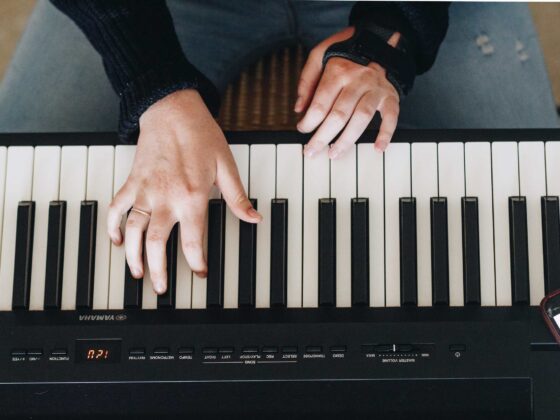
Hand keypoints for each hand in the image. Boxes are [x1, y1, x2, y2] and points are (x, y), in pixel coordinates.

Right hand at [107, 89, 260, 293]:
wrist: (172, 110)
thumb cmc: (200, 136)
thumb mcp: (226, 166)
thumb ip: (238, 197)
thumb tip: (254, 218)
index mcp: (192, 197)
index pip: (194, 242)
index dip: (197, 263)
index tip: (200, 273)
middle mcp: (166, 199)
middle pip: (158, 245)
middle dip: (159, 271)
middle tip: (161, 288)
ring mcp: (145, 192)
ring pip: (134, 232)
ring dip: (134, 257)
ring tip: (138, 273)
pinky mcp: (132, 182)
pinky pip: (116, 209)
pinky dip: (113, 227)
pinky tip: (117, 242)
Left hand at [295, 27, 400, 157]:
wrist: (378, 38)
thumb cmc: (344, 52)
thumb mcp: (319, 55)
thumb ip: (306, 80)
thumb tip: (299, 108)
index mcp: (338, 71)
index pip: (320, 103)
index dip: (309, 121)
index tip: (302, 130)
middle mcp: (358, 80)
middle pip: (339, 115)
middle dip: (322, 137)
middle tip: (311, 151)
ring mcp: (375, 89)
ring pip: (361, 119)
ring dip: (347, 140)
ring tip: (334, 154)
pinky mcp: (390, 96)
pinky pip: (391, 117)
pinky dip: (386, 134)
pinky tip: (378, 148)